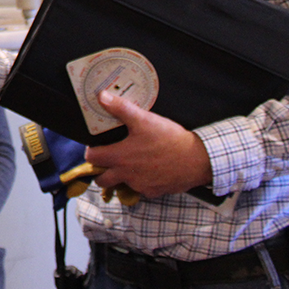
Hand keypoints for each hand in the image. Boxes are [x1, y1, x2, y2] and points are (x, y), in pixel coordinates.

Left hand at [85, 91, 213, 198]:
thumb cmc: (170, 139)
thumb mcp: (144, 120)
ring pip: (121, 185)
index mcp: (120, 157)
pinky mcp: (154, 192)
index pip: (92, 159)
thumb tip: (102, 96)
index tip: (96, 146)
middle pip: (101, 180)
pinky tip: (148, 170)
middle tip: (108, 160)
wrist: (198, 160)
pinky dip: (140, 182)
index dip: (91, 152)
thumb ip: (120, 109)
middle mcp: (127, 175)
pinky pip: (140, 190)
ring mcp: (140, 186)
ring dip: (120, 178)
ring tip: (129, 164)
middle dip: (100, 172)